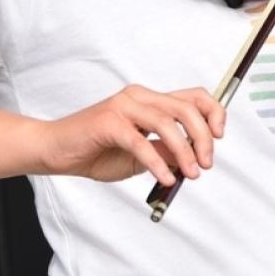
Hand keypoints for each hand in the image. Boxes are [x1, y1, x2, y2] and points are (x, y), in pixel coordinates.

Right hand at [39, 85, 225, 185]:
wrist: (55, 152)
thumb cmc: (96, 151)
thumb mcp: (142, 155)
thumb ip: (167, 152)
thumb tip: (195, 159)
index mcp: (150, 100)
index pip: (194, 97)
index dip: (214, 113)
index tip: (219, 137)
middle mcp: (139, 97)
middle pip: (186, 109)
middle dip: (203, 138)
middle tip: (206, 164)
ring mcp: (123, 107)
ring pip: (167, 123)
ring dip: (184, 151)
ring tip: (191, 174)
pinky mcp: (108, 122)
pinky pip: (141, 141)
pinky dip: (157, 162)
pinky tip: (165, 178)